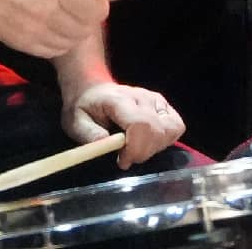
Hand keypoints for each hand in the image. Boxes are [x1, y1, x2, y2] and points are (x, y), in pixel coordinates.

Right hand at [0, 0, 106, 57]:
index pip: (93, 9)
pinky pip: (52, 51)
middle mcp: (45, 11)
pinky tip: (51, 27)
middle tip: (81, 7)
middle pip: (84, 29)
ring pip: (70, 43)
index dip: (100, 5)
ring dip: (74, 32)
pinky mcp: (21, 44)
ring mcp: (32, 31)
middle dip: (88, 19)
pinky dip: (59, 42)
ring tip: (64, 16)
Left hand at [61, 82, 185, 169]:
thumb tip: (105, 145)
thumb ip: (89, 134)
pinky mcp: (163, 105)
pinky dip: (164, 140)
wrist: (93, 90)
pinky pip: (175, 126)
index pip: (140, 124)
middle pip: (157, 130)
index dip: (136, 148)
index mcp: (118, 99)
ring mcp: (155, 99)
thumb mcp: (76, 122)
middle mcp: (142, 97)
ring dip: (155, 147)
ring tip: (136, 148)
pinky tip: (147, 142)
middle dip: (143, 152)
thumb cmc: (85, 108)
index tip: (122, 161)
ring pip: (170, 130)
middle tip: (126, 156)